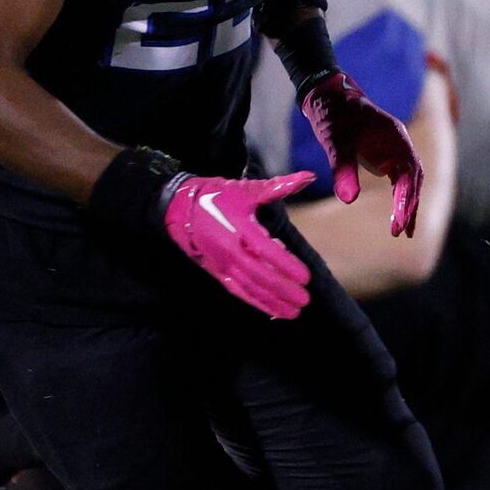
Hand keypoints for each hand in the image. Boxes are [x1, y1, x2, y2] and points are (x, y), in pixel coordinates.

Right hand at [164, 172, 316, 318]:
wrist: (179, 208)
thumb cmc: (217, 196)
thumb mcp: (246, 189)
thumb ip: (279, 187)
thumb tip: (309, 176)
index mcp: (241, 229)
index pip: (267, 252)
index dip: (287, 266)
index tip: (306, 278)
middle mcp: (231, 250)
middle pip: (260, 276)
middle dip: (283, 290)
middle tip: (305, 301)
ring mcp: (222, 263)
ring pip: (249, 287)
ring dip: (272, 301)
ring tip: (293, 313)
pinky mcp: (216, 271)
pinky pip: (237, 291)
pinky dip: (255, 302)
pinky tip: (272, 311)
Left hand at [300, 72, 423, 234]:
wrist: (329, 97)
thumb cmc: (333, 116)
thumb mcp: (335, 143)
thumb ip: (343, 170)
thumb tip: (347, 201)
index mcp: (397, 138)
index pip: (410, 172)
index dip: (406, 196)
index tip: (398, 218)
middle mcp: (401, 146)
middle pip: (415, 180)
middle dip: (410, 206)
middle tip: (401, 232)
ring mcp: (395, 151)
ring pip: (410, 182)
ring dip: (407, 205)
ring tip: (403, 231)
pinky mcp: (386, 157)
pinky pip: (399, 181)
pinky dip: (399, 198)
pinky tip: (397, 215)